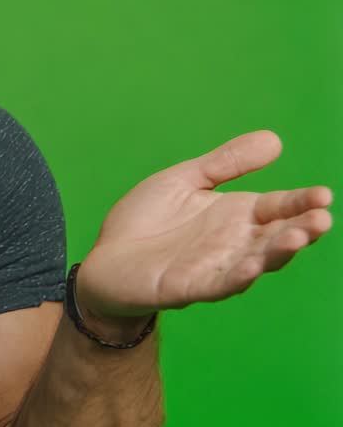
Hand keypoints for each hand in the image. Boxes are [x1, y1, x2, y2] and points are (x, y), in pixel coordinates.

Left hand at [76, 130, 332, 325]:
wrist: (105, 261)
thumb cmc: (145, 220)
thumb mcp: (185, 181)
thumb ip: (226, 163)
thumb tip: (275, 139)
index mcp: (236, 215)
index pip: (277, 207)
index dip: (301, 202)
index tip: (324, 195)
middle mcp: (233, 243)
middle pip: (275, 237)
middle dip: (300, 229)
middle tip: (321, 218)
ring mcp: (214, 267)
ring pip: (255, 262)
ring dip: (277, 252)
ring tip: (296, 238)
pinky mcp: (188, 287)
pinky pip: (218, 283)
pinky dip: (237, 276)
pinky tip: (253, 265)